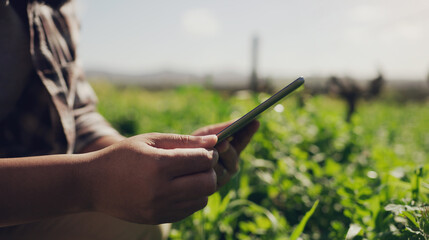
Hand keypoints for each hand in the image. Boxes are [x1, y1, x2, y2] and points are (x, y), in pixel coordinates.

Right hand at [83, 133, 217, 223]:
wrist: (92, 184)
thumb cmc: (122, 156)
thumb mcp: (150, 140)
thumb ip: (183, 140)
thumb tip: (214, 140)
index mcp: (159, 165)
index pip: (202, 160)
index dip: (209, 153)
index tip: (205, 150)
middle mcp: (161, 190)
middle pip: (208, 183)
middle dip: (210, 171)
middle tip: (201, 163)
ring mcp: (160, 208)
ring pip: (202, 199)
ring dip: (202, 186)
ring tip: (188, 175)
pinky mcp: (158, 218)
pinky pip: (189, 210)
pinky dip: (191, 198)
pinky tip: (179, 187)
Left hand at [193, 120, 259, 187]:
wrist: (174, 165)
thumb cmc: (192, 145)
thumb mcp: (206, 135)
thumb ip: (222, 129)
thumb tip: (240, 120)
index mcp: (231, 152)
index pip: (242, 141)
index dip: (248, 132)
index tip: (255, 121)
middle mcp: (229, 166)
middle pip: (232, 158)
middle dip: (227, 150)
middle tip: (222, 143)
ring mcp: (221, 178)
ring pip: (221, 169)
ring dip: (214, 160)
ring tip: (210, 152)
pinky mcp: (209, 189)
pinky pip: (210, 179)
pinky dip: (205, 170)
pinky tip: (200, 162)